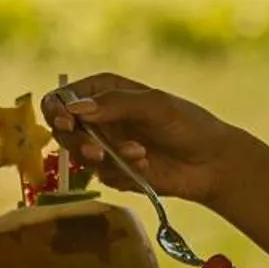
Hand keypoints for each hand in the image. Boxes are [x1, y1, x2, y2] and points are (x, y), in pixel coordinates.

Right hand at [42, 73, 251, 208]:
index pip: (63, 97)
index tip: (66, 122)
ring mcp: (106, 146)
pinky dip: (122, 173)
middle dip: (76, 141)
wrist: (212, 163)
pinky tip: (147, 166)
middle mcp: (101, 118)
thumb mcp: (155, 105)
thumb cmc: (188, 124)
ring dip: (103, 158)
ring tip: (136, 155)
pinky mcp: (115, 172)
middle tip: (95, 151)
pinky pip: (102, 176)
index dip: (56, 110)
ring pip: (79, 155)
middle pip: (62, 129)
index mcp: (106, 91)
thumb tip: (75, 108)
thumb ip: (116, 103)